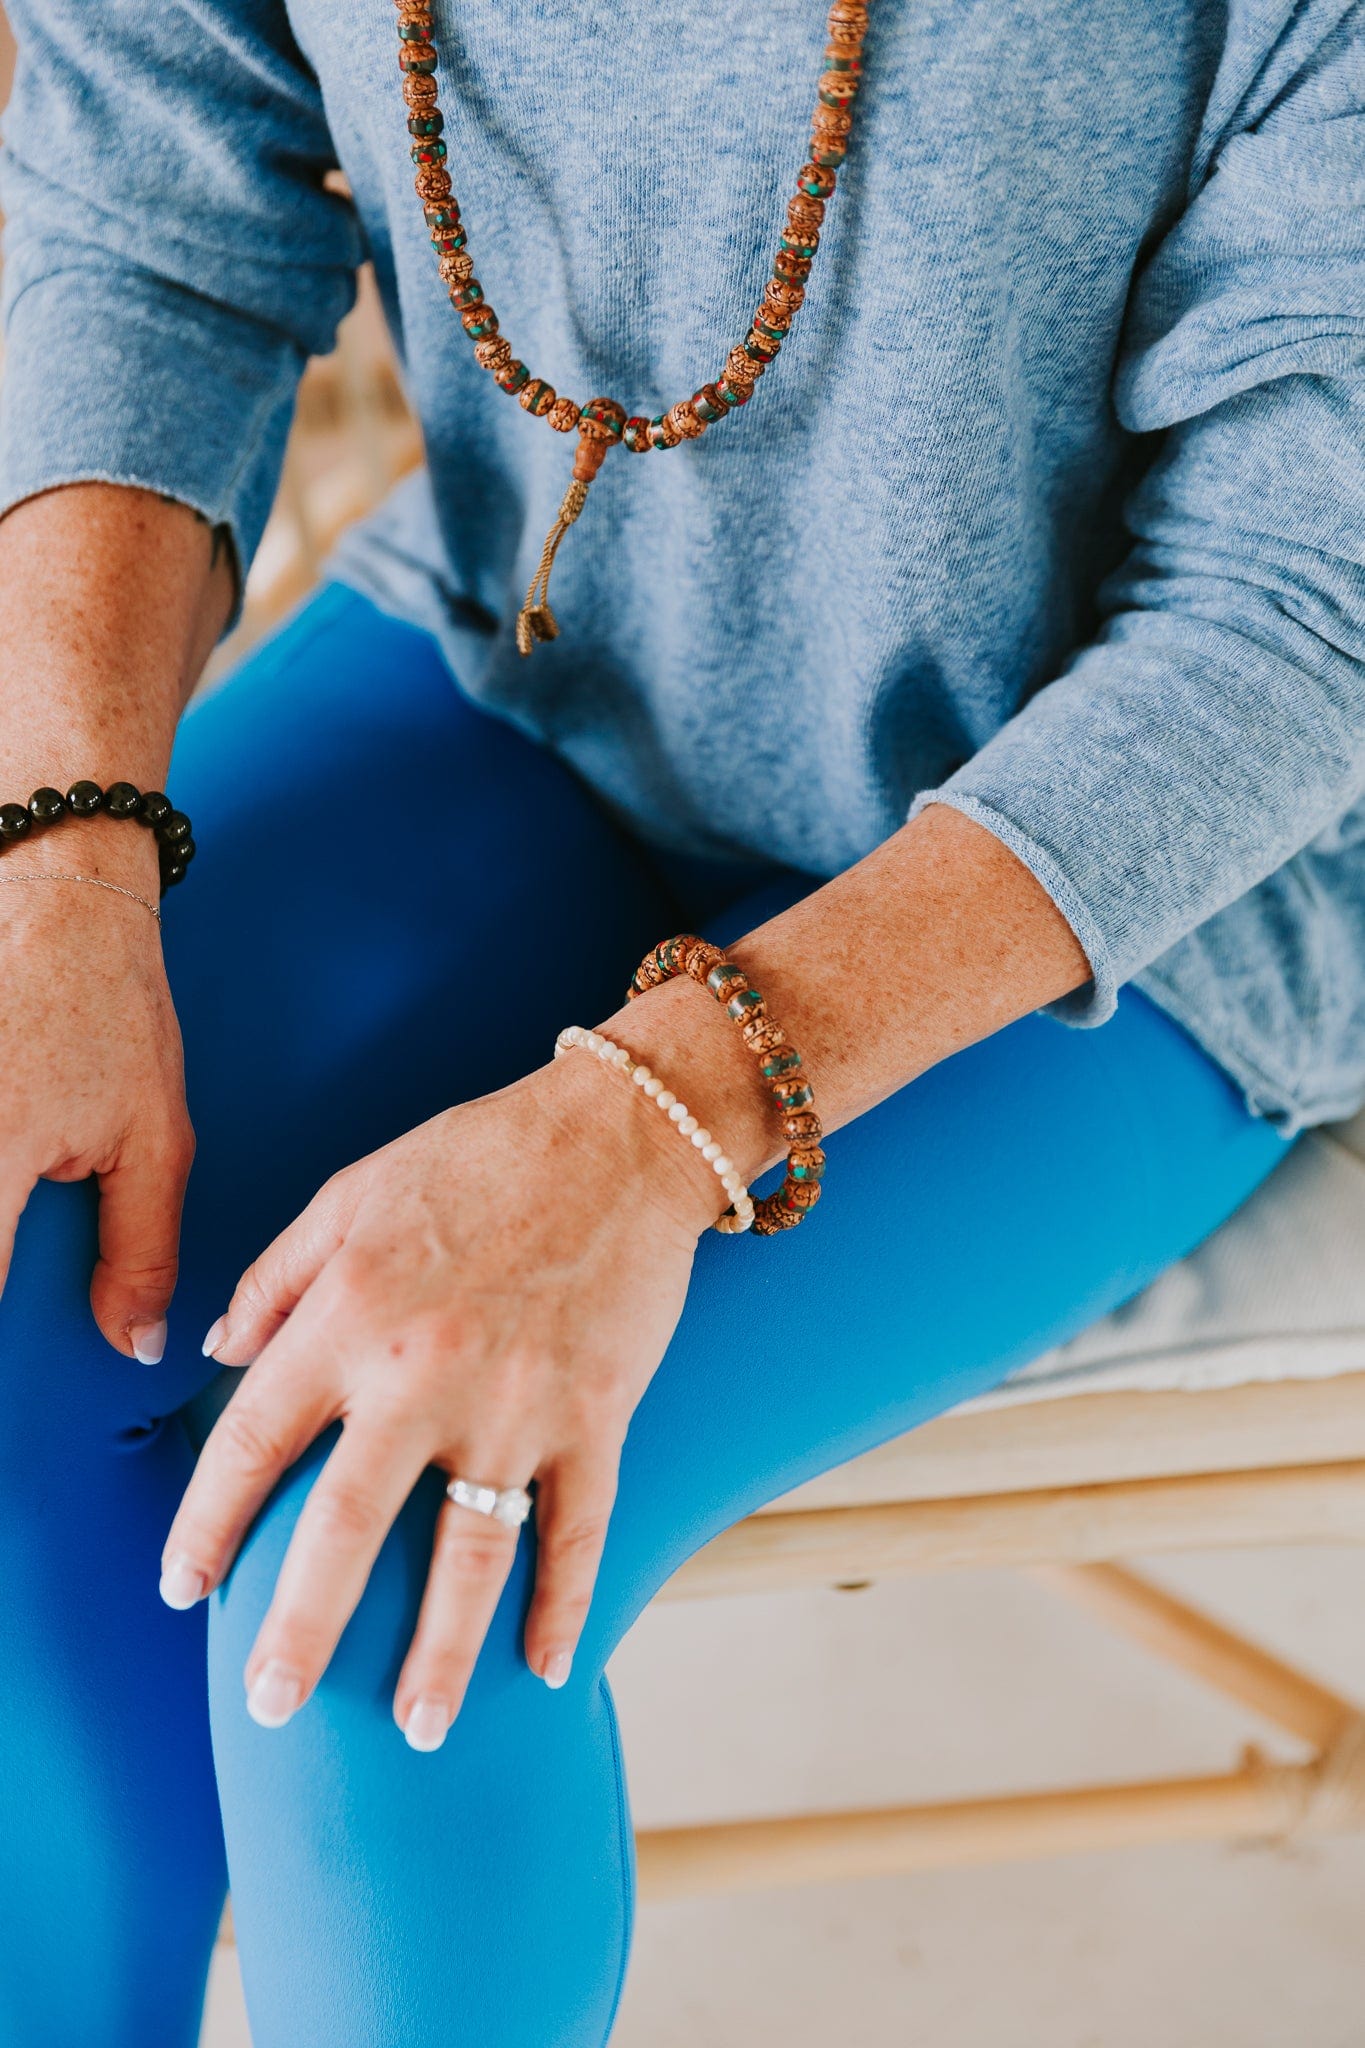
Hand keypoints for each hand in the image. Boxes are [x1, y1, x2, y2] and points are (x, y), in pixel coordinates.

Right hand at [0, 848, 192, 1359]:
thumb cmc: (110, 1004)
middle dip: (0, 1275)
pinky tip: (7, 1224)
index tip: (19, 1405)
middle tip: (25, 1331)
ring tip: (19, 1247)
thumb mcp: (152, 1137)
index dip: (4, 1349)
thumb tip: (137, 1345)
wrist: (54, 894)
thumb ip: (141, 1251)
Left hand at [161, 1047, 725, 1749]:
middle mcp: (425, 1374)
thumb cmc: (477, 1156)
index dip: (208, 1521)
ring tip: (418, 1727)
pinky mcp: (596, 1415)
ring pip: (470, 1556)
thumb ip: (275, 1276)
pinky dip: (566, 1603)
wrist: (619, 1135)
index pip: (254, 1440)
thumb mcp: (351, 1193)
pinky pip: (579, 1528)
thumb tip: (217, 1350)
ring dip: (441, 1652)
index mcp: (351, 1314)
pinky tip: (549, 1668)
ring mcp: (517, 1405)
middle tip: (273, 1702)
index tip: (186, 1583)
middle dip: (300, 1628)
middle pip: (344, 1529)